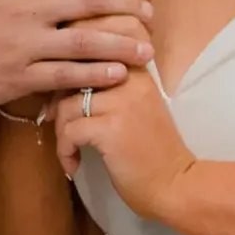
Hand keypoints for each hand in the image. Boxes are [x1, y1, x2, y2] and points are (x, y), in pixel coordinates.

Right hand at [0, 14, 148, 128]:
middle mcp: (26, 9)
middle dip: (126, 4)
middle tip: (149, 13)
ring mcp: (24, 44)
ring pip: (84, 39)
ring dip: (120, 43)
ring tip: (145, 49)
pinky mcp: (20, 77)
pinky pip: (66, 75)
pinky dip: (94, 74)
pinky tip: (117, 74)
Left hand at [53, 65, 194, 217]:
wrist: (176, 186)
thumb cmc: (154, 153)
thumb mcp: (137, 109)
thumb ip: (112, 90)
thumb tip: (69, 85)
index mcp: (138, 72)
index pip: (95, 48)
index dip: (71, 67)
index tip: (65, 95)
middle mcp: (130, 80)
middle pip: (74, 76)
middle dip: (58, 102)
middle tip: (59, 124)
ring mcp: (121, 103)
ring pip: (67, 105)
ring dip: (61, 132)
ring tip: (70, 152)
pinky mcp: (110, 128)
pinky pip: (69, 131)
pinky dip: (64, 151)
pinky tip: (74, 165)